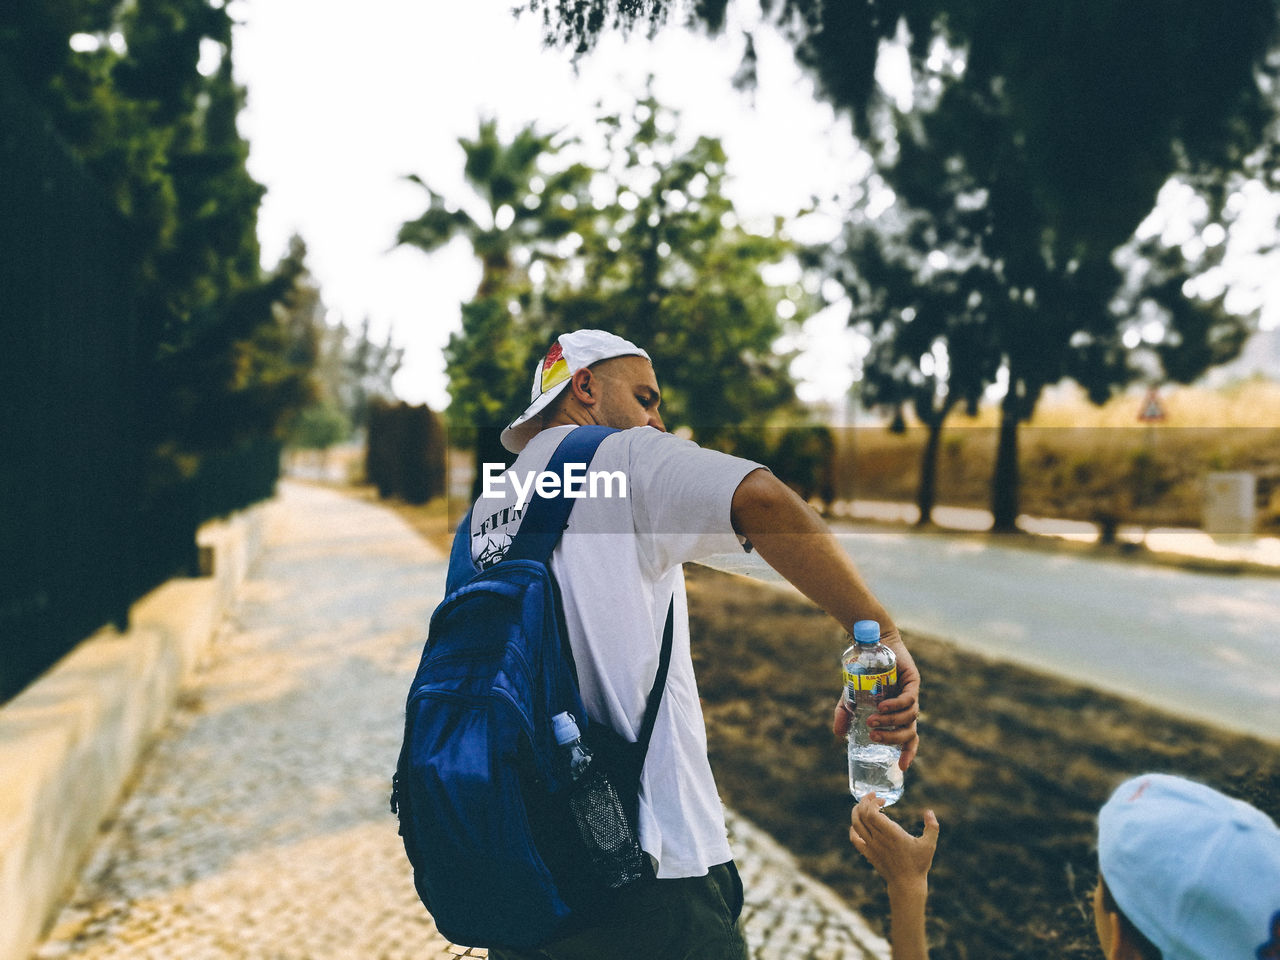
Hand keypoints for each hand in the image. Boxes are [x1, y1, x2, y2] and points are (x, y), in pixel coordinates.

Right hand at [832, 628, 920, 769]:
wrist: (872, 646)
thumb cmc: (863, 674)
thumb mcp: (851, 698)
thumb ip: (845, 715)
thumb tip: (838, 734)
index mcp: (898, 716)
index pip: (909, 739)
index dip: (908, 753)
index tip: (901, 767)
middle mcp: (908, 709)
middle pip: (909, 732)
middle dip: (892, 737)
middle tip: (873, 736)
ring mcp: (912, 695)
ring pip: (909, 717)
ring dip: (890, 722)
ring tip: (872, 720)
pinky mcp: (913, 682)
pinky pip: (909, 699)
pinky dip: (897, 706)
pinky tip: (883, 706)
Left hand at [849, 793, 938, 890]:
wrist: (907, 885)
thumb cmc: (919, 864)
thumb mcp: (929, 844)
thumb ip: (932, 827)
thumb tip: (929, 811)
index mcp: (892, 834)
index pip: (872, 813)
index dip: (873, 802)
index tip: (882, 799)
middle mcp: (879, 839)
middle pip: (862, 815)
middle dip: (864, 802)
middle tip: (872, 796)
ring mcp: (872, 847)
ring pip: (856, 825)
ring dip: (857, 812)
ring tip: (863, 805)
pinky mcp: (868, 854)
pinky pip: (854, 839)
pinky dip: (853, 829)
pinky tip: (858, 825)